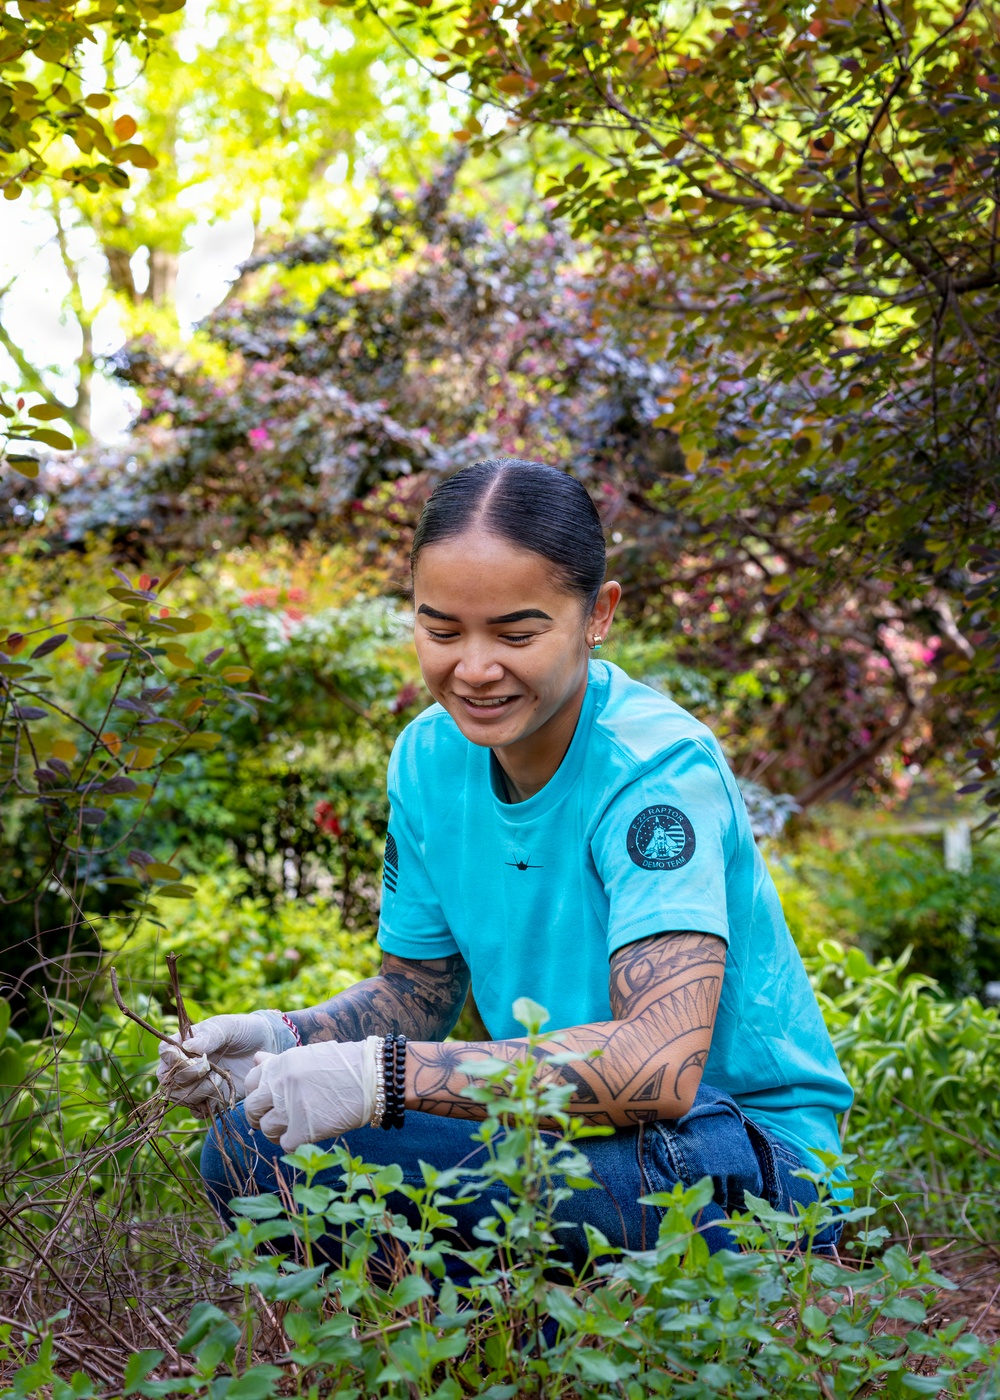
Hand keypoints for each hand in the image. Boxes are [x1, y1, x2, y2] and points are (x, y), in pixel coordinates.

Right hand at [157, 1010, 293, 1108]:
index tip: (194, 1058)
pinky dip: (207, 1105)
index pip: (165, 1053)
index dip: (173, 1059)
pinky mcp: (208, 1099)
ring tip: (220, 1079)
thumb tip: (187, 1047)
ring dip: (200, 1091)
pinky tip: (222, 1093)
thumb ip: (209, 1036)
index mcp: (185, 1044)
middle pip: (169, 1080)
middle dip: (188, 1077)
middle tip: (209, 1068)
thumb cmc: (245, 1031)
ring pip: (181, 1097)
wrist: (266, 1048)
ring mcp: (196, 1084)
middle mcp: (186, 1065)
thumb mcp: (229, 1027)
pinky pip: (196, 1111)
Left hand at [243, 1038, 378, 1149]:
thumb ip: (279, 1062)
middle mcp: (280, 1084)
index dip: (259, 1094)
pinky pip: (285, 1144)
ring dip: (278, 1131)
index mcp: (280, 1064)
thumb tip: (257, 1059)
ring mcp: (290, 1108)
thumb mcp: (307, 1056)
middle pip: (252, 1109)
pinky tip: (308, 1135)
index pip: (250, 1083)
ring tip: (296, 1127)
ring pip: (266, 1129)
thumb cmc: (344, 1066)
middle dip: (261, 1116)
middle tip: (277, 1119)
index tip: (271, 1099)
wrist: (374, 1077)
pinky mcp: (303, 1130)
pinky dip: (294, 1143)